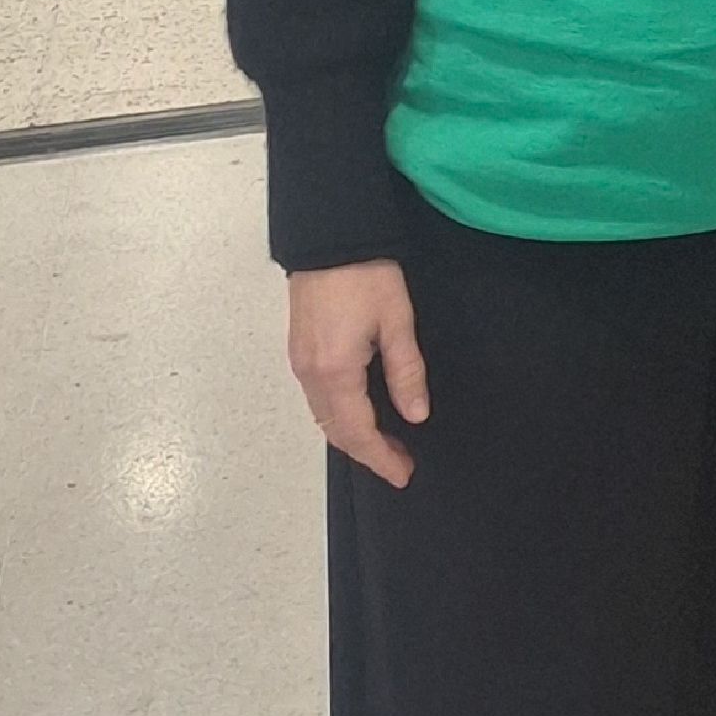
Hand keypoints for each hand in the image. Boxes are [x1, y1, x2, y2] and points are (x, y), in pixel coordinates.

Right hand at [287, 261, 429, 482]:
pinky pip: (317, 400)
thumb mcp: (397, 321)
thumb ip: (406, 371)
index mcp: (336, 372)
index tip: (403, 475)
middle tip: (400, 466)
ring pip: (323, 417)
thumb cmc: (368, 277)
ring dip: (352, 436)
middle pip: (336, 430)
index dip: (381, 456)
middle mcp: (310, 375)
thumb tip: (416, 416)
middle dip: (367, 453)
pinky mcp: (300, 352)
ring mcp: (300, 364)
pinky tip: (361, 416)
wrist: (329, 240)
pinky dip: (339, 417)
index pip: (358, 430)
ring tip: (386, 446)